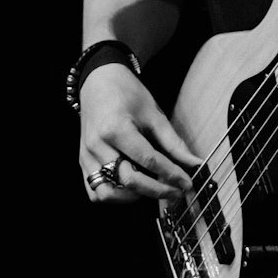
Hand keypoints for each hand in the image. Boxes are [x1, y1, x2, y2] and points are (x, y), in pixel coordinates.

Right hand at [79, 62, 200, 203]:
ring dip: (134, 197)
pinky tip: (132, 188)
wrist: (98, 81)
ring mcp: (87, 157)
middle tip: (177, 191)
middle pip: (129, 180)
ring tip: (152, 188)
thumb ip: (173, 142)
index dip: (171, 175)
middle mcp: (98, 146)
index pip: (148, 160)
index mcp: (116, 129)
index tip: (187, 183)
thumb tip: (194, 163)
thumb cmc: (126, 93)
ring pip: (109, 193)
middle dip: (158, 191)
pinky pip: (96, 192)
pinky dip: (115, 196)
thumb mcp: (153, 113)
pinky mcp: (83, 163)